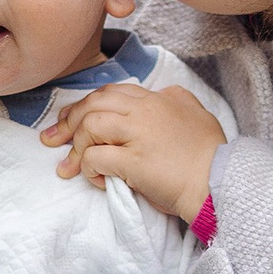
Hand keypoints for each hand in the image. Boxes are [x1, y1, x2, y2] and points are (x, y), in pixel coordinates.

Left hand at [39, 84, 225, 219]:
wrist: (219, 180)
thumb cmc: (211, 154)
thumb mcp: (197, 113)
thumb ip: (176, 100)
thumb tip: (161, 95)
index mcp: (157, 99)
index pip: (110, 92)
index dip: (84, 105)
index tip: (69, 119)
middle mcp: (145, 111)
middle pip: (93, 104)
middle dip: (68, 121)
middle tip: (52, 140)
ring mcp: (138, 134)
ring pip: (90, 126)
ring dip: (77, 148)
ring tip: (72, 167)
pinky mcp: (134, 161)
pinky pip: (96, 158)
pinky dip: (88, 169)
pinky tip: (95, 179)